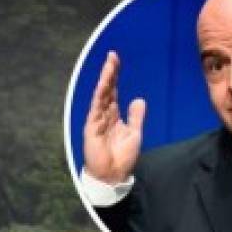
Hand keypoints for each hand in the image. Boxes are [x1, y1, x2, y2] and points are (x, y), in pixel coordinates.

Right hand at [83, 51, 145, 184]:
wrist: (113, 175)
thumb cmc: (122, 157)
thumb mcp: (134, 133)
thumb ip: (135, 117)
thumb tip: (139, 100)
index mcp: (114, 115)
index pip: (114, 91)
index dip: (115, 75)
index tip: (116, 59)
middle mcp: (104, 115)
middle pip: (107, 89)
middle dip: (109, 72)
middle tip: (112, 56)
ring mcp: (97, 120)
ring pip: (101, 96)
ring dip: (105, 80)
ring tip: (108, 65)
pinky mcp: (92, 128)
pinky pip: (96, 109)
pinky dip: (99, 97)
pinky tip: (103, 85)